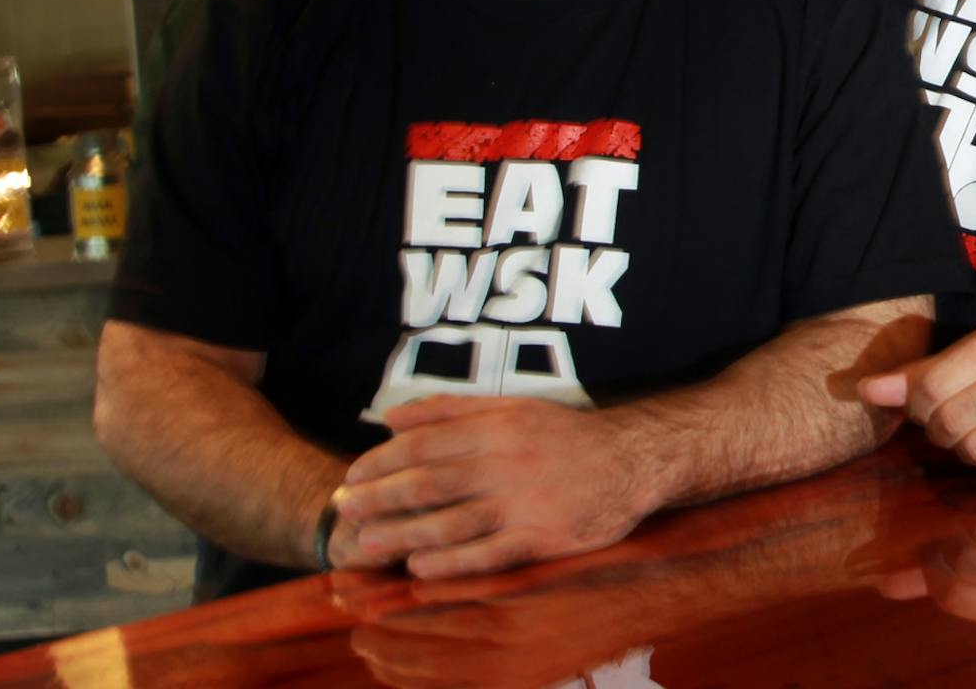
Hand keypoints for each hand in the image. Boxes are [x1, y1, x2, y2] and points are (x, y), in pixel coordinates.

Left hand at [336, 396, 668, 578]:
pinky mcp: (543, 537)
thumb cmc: (564, 435)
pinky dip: (451, 563)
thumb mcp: (512, 408)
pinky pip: (489, 554)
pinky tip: (419, 568)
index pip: (426, 444)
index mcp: (499, 427)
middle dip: (380, 498)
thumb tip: (390, 415)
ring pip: (453, 521)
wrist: (632, 461)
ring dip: (404, 533)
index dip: (382, 461)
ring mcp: (526, 502)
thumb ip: (451, 410)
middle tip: (344, 510)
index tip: (351, 476)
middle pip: (431, 483)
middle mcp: (508, 462)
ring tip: (367, 543)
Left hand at [859, 327, 975, 482]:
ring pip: (974, 451)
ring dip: (971, 452)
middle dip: (944, 433)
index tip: (933, 408)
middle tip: (962, 426)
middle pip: (948, 423)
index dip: (920, 408)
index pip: (929, 386)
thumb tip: (863, 390)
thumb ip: (919, 376)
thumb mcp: (974, 361)